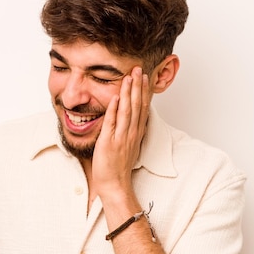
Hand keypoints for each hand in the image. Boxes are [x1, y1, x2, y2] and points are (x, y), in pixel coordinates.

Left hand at [92, 66, 149, 198]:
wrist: (114, 184)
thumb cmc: (118, 166)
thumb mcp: (128, 145)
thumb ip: (129, 131)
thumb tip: (128, 117)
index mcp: (136, 133)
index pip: (142, 107)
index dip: (143, 91)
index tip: (144, 77)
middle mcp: (131, 133)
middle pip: (137, 105)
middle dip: (138, 86)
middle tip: (138, 69)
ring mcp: (121, 137)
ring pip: (126, 111)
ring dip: (128, 93)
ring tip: (129, 77)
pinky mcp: (109, 142)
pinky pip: (112, 123)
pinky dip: (114, 110)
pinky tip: (115, 98)